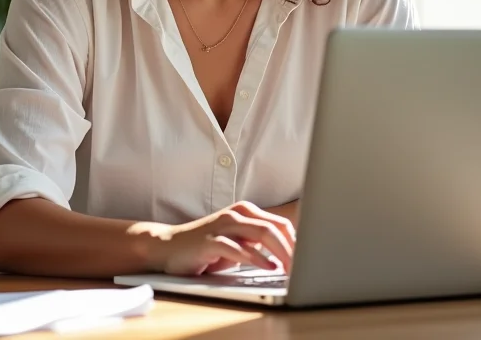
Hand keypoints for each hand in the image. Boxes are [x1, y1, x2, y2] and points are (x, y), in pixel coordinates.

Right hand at [141, 200, 294, 275]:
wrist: (170, 246)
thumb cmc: (207, 246)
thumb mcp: (238, 243)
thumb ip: (259, 243)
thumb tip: (290, 254)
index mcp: (247, 211)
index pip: (281, 223)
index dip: (298, 241)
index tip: (310, 259)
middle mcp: (237, 214)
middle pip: (275, 228)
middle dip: (294, 249)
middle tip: (305, 268)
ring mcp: (224, 225)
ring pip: (261, 233)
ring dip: (280, 252)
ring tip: (291, 269)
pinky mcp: (212, 239)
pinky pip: (239, 248)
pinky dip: (257, 258)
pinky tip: (268, 267)